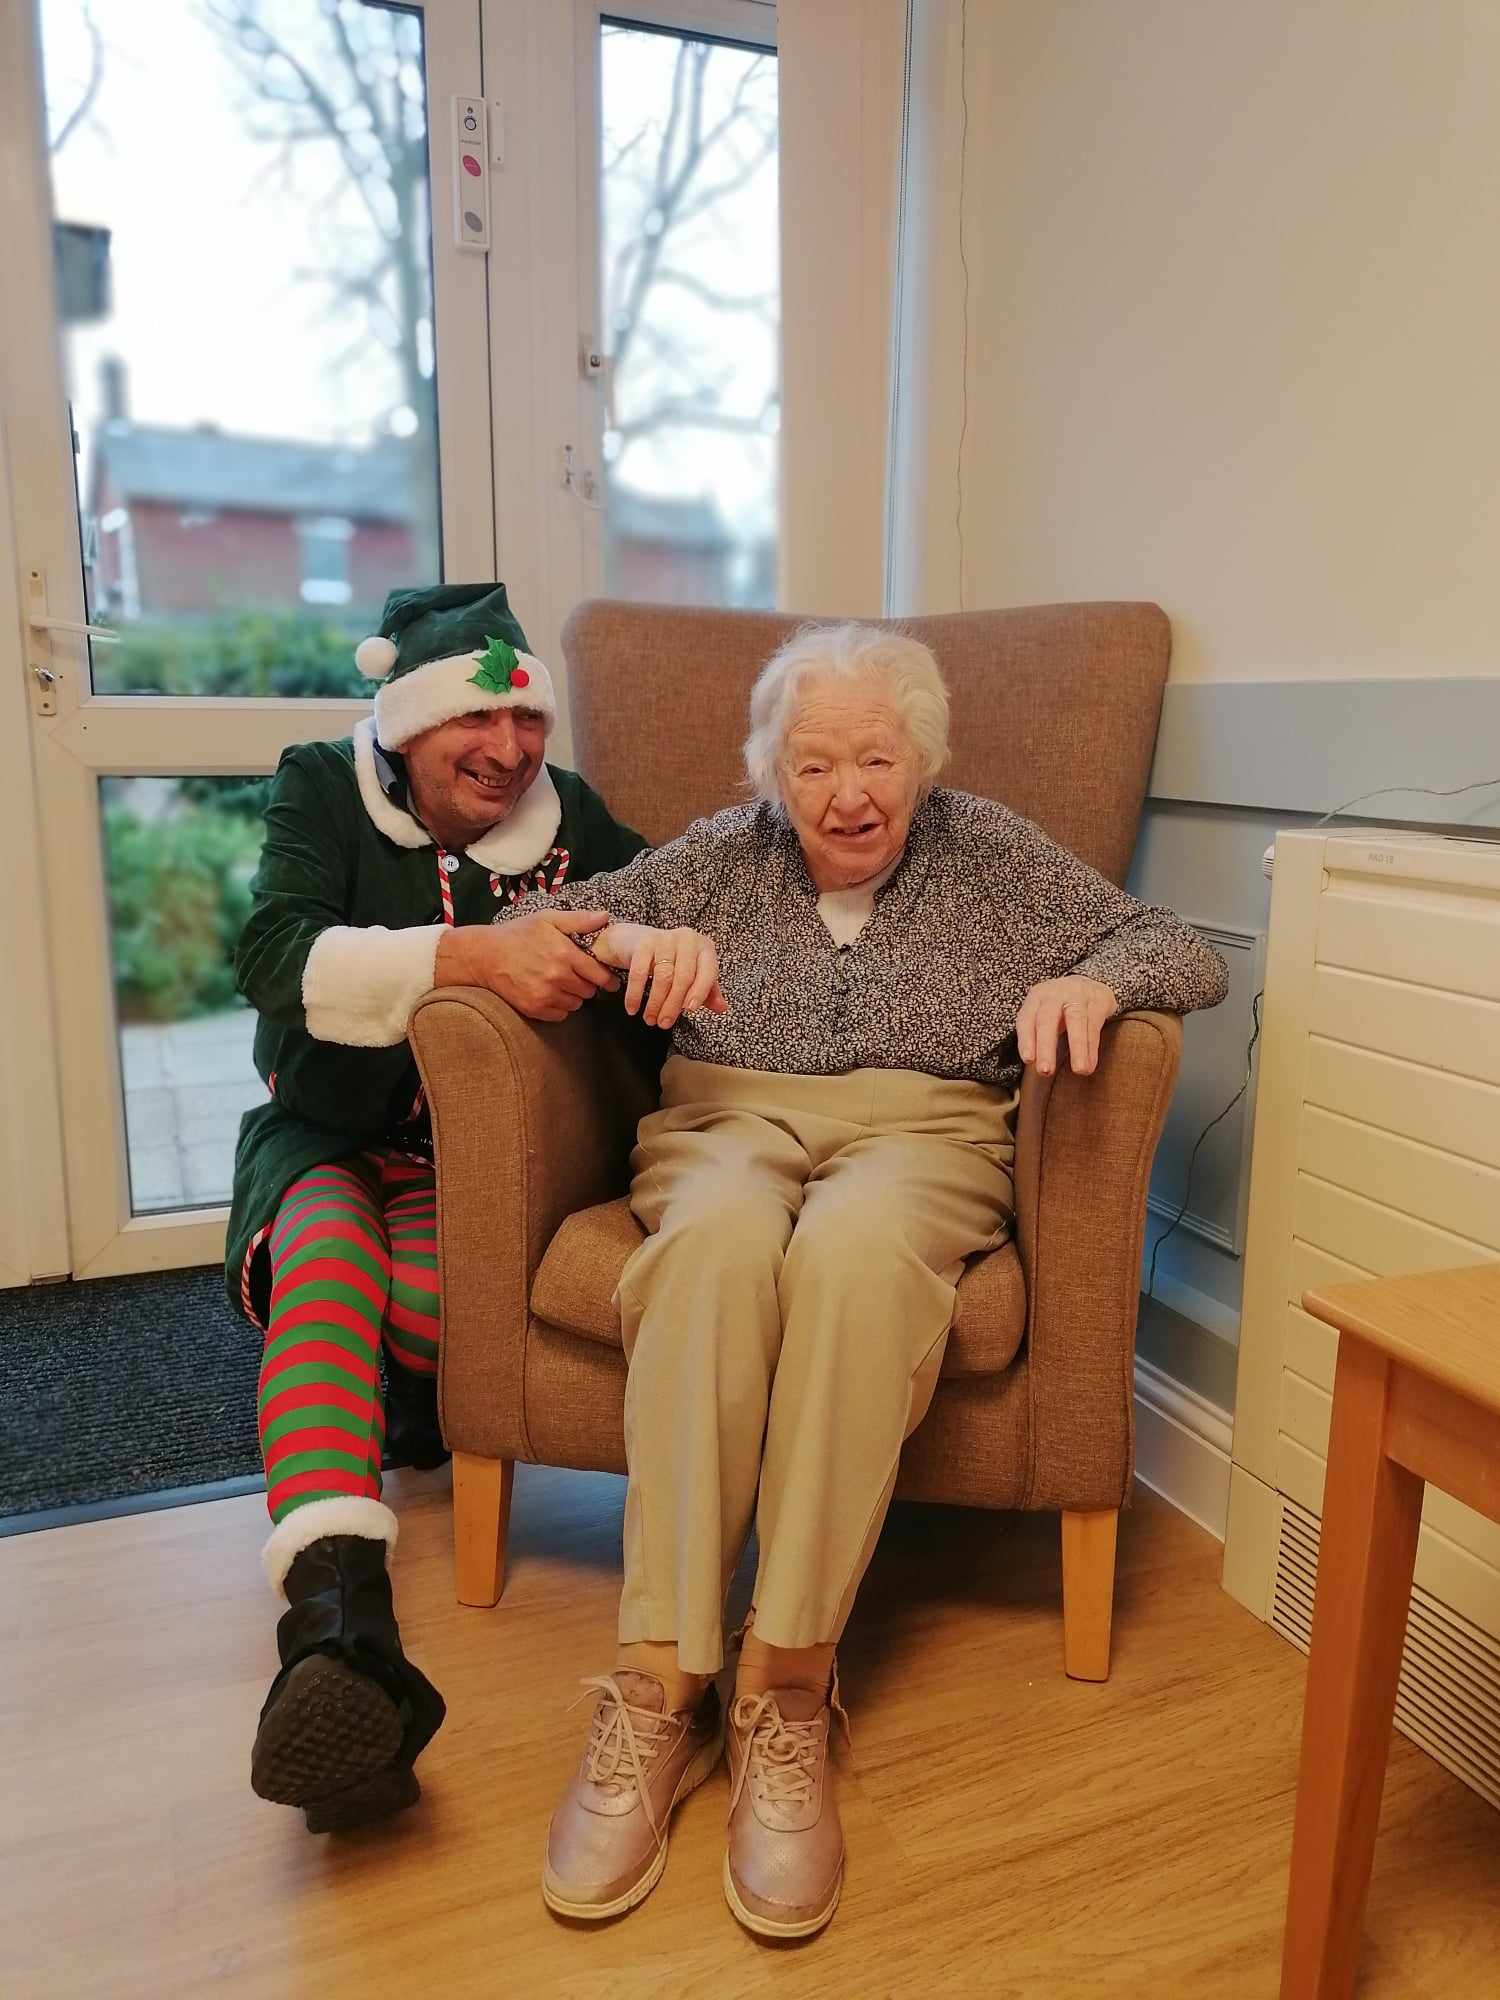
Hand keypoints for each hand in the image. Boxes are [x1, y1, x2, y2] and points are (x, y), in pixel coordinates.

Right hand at [435, 909, 617, 1022]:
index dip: (607, 978)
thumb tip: (605, 917)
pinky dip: (559, 1007)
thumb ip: (578, 920)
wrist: (485, 955)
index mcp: (565, 954)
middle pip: (589, 991)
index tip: (610, 981)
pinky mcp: (534, 1008)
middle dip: (587, 984)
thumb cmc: (518, 934)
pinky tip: (550, 994)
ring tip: (561, 984)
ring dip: (573, 996)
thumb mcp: (547, 919)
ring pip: (576, 1004)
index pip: (599, 975)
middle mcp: (557, 977)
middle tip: (577, 976)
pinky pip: (560, 1015)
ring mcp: (545, 995)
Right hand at [598, 922, 727, 1028]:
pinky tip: (633, 1008)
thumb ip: (709, 991)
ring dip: (655, 1003)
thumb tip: (721, 1008)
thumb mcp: (694, 972)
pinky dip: (635, 994)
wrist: (638, 940)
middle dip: (673, 1004)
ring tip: (650, 1019)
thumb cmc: (672, 960)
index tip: (690, 1010)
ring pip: (662, 976)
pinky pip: (639, 972)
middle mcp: (687, 940)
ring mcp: (665, 939)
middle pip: (684, 977)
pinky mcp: (644, 943)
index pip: (707, 972)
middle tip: (664, 1023)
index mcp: (704, 948)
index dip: (700, 992)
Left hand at [1016, 975, 1118, 1076]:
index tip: (1029, 1060)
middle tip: (1045, 1071)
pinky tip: (1090, 1065)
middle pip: (1047, 1020)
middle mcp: (1054, 994)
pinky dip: (1091, 1048)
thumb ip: (1036, 1035)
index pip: (1026, 1019)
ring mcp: (1077, 995)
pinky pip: (1094, 1026)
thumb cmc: (1060, 1007)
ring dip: (1077, 1048)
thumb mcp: (1044, 1014)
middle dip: (1045, 1046)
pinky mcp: (1098, 1001)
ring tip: (1079, 1070)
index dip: (1026, 1039)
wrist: (1090, 983)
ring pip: (1076, 1021)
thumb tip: (1034, 1066)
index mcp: (1036, 998)